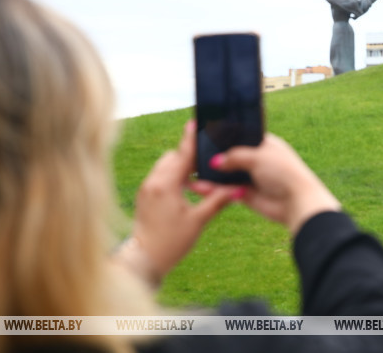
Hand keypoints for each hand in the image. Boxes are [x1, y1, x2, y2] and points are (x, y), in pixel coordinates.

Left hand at [130, 121, 236, 279]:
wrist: (144, 260)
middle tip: (207, 158)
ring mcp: (146, 189)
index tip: (196, 123)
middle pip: (172, 157)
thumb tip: (237, 189)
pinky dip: (172, 175)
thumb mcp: (198, 221)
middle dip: (188, 156)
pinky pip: (159, 176)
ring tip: (198, 173)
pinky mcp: (144, 196)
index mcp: (166, 185)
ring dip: (179, 165)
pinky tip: (185, 185)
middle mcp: (153, 183)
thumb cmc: (171, 242)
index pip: (182, 155)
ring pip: (164, 166)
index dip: (191, 139)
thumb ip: (217, 201)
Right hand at [190, 133, 341, 234]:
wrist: (296, 202)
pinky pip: (226, 190)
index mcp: (264, 144)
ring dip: (210, 175)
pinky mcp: (247, 194)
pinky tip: (198, 187)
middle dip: (213, 156)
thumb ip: (234, 156)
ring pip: (226, 174)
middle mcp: (257, 159)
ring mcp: (252, 177)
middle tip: (190, 154)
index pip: (240, 135)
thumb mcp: (257, 157)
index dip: (223, 135)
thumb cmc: (283, 172)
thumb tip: (214, 162)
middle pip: (230, 156)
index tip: (203, 134)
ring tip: (189, 172)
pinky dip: (214, 189)